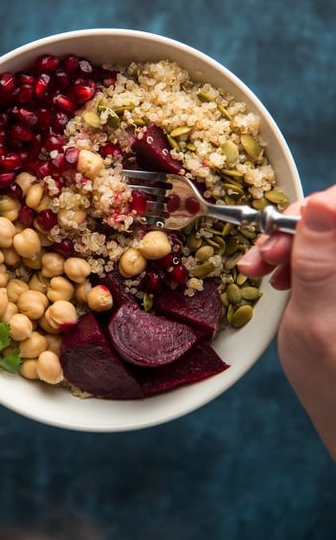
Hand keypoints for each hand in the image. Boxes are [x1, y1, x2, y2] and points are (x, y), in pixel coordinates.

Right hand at [239, 185, 335, 459]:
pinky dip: (295, 258)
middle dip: (291, 228)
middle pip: (331, 218)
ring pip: (321, 233)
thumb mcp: (315, 320)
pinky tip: (278, 276)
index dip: (312, 209)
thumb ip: (318, 259)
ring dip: (287, 243)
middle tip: (263, 257)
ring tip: (260, 269)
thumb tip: (321, 203)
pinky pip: (320, 253)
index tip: (279, 233)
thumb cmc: (334, 385)